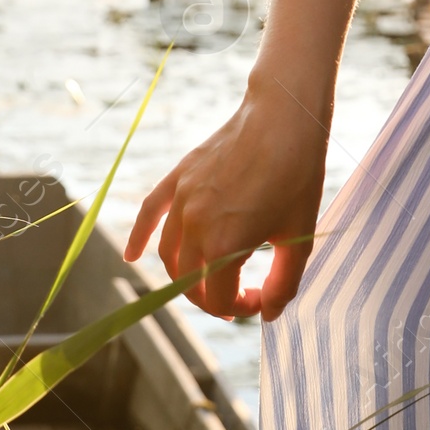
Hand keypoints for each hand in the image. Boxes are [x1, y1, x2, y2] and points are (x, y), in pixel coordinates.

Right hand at [123, 78, 327, 320]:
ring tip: (207, 284)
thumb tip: (268, 313)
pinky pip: (150, 213)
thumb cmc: (298, 176)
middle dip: (212, 299)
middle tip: (237, 297)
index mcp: (224, 245)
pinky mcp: (179, 178)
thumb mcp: (299, 237)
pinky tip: (131, 256)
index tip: (262, 299)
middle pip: (189, 283)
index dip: (240, 309)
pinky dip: (138, 237)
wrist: (284, 116)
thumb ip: (283, 283)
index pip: (218, 301)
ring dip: (185, 277)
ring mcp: (182, 200)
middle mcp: (194, 226)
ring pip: (169, 255)